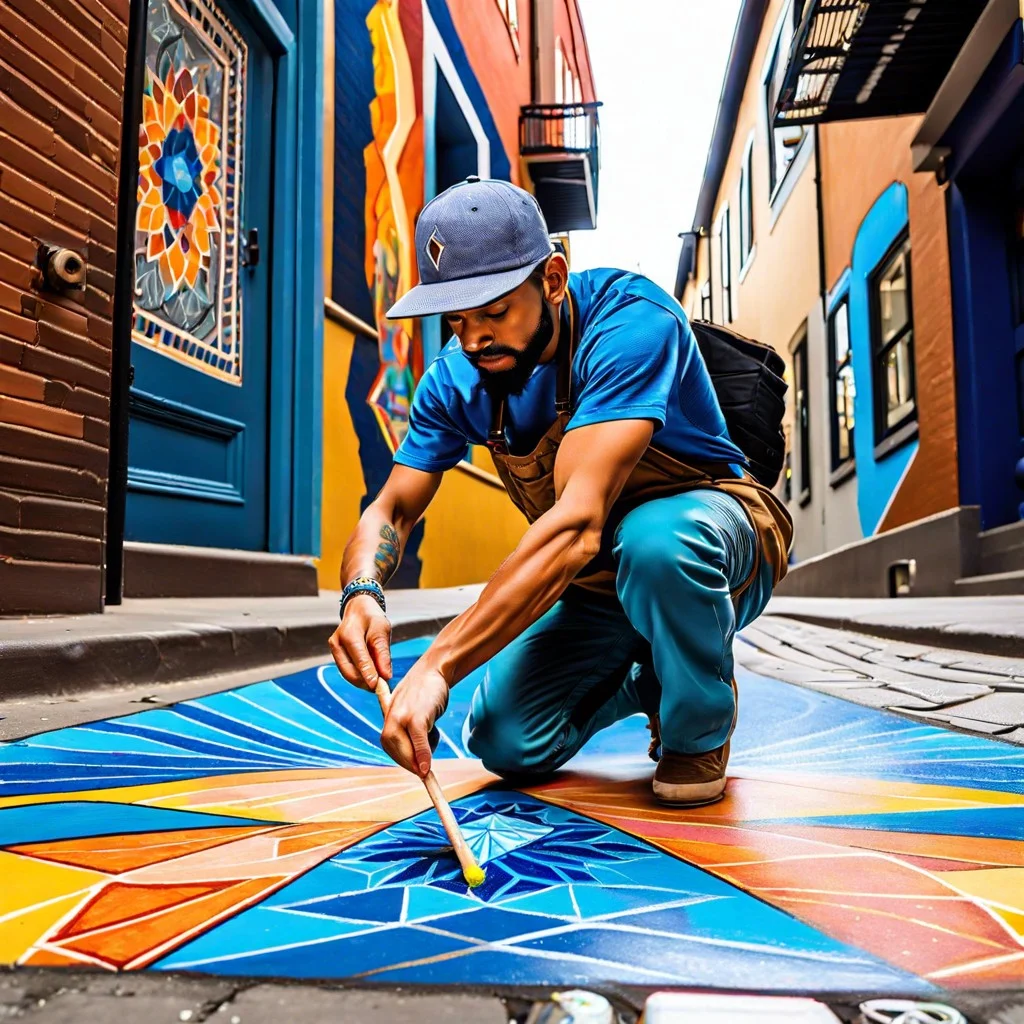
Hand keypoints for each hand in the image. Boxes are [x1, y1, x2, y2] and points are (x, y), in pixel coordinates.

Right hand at [328, 594, 391, 689]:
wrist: (358, 609)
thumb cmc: (372, 618)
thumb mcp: (382, 630)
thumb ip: (383, 653)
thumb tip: (385, 675)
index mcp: (349, 633)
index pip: (359, 658)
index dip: (369, 674)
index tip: (378, 686)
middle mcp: (337, 642)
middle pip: (349, 670)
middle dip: (365, 682)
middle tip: (381, 688)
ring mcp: (334, 649)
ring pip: (347, 673)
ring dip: (362, 682)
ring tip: (378, 685)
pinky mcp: (336, 655)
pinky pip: (347, 670)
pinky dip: (359, 677)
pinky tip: (370, 678)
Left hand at [381, 661, 449, 776]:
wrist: (433, 668)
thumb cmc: (425, 691)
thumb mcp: (410, 708)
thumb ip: (408, 728)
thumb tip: (418, 757)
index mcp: (388, 717)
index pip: (390, 746)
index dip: (403, 761)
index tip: (417, 769)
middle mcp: (391, 719)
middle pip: (397, 752)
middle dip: (411, 765)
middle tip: (425, 770)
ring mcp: (403, 719)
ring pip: (406, 751)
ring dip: (419, 760)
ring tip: (435, 733)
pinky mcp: (417, 718)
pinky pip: (418, 744)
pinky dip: (423, 757)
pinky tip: (427, 768)